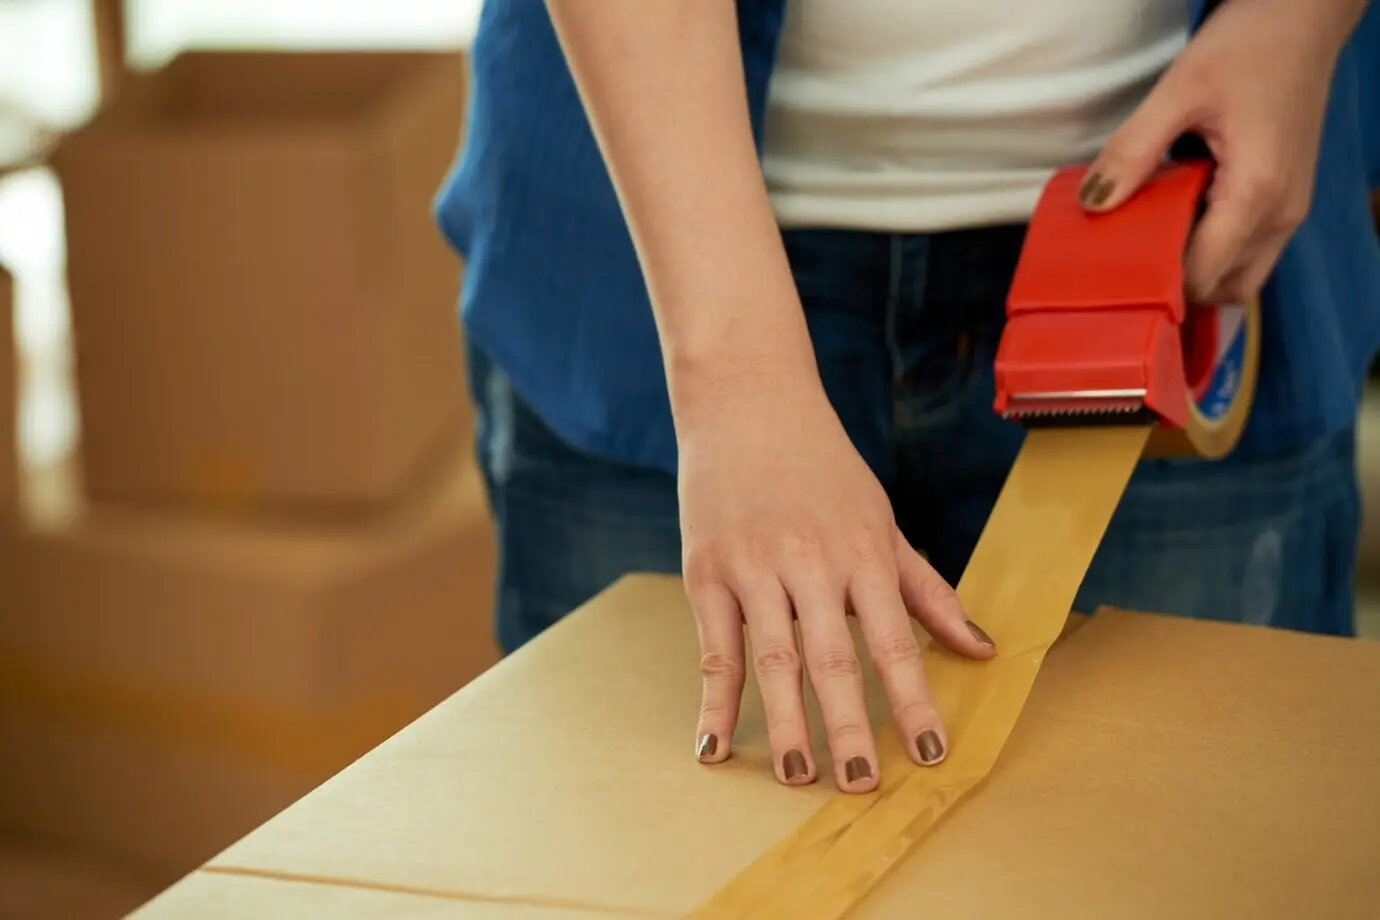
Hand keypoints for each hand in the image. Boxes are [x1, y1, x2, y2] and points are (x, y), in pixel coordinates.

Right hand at [679, 365, 996, 792]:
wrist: (747, 400)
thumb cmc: (822, 466)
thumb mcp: (882, 520)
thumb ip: (928, 589)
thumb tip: (981, 649)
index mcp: (863, 552)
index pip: (895, 640)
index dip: (913, 701)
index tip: (932, 755)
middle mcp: (811, 562)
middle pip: (833, 658)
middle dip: (850, 725)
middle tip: (860, 784)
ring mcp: (754, 567)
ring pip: (773, 658)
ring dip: (784, 723)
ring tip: (798, 776)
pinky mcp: (706, 571)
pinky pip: (713, 647)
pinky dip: (711, 701)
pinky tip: (712, 746)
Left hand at [1078, 0, 1364, 304]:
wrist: (1303, 18)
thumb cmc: (1250, 45)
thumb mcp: (1177, 93)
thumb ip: (1132, 151)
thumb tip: (1093, 202)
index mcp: (1257, 193)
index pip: (1202, 275)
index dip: (1158, 282)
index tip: (1115, 269)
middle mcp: (1282, 213)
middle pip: (1223, 289)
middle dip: (1176, 282)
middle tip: (1129, 254)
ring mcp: (1290, 209)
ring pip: (1240, 275)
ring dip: (1196, 267)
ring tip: (1152, 232)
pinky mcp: (1286, 199)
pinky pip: (1248, 249)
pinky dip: (1213, 247)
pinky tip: (1177, 215)